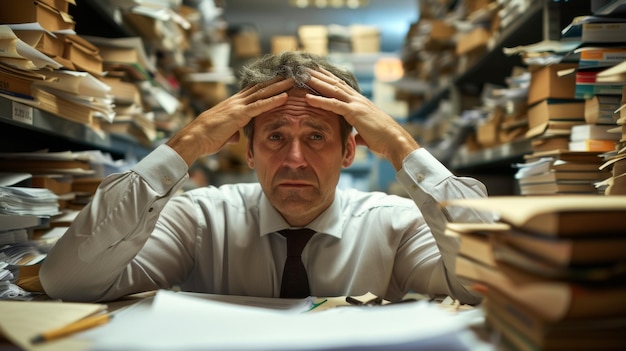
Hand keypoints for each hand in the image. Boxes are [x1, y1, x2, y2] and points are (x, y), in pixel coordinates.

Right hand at [167, 78, 294, 165]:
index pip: (254, 91)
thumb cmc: (206, 138)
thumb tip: (236, 136)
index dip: (268, 84)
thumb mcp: (223, 134)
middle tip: (293, 73)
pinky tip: (285, 97)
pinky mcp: (239, 114)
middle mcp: (237, 101)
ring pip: (263, 93)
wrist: (194, 138)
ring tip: (294, 80)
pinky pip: (259, 106)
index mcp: (234, 104)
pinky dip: (273, 101)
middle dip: (277, 80)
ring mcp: (238, 106)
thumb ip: (232, 132)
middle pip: (261, 87)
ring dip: (280, 86)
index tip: (280, 77)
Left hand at [304, 68, 418, 169]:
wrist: (395, 141)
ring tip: (302, 76)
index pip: (341, 86)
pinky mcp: (354, 113)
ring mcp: (356, 104)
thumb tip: (358, 138)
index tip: (317, 71)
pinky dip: (320, 101)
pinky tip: (308, 98)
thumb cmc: (384, 140)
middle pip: (335, 83)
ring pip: (332, 90)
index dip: (328, 78)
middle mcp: (357, 99)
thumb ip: (360, 134)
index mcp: (360, 103)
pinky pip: (334, 105)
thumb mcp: (368, 135)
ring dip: (316, 82)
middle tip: (305, 67)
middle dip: (319, 75)